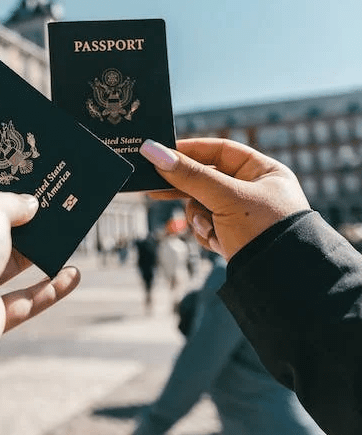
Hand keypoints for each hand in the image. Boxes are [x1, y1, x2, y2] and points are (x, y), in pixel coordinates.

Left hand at [0, 189, 80, 389]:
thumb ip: (12, 203)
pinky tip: (73, 275)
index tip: (28, 181)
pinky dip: (50, 290)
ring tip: (70, 235)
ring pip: (13, 266)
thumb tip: (30, 205)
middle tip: (57, 206)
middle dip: (26, 221)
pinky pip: (25, 302)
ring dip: (42, 253)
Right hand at [140, 138, 309, 258]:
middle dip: (186, 189)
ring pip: (202, 205)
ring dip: (199, 218)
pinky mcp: (234, 236)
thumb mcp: (224, 197)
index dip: (190, 151)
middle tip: (155, 189)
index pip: (220, 150)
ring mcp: (243, 215)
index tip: (162, 154)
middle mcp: (254, 190)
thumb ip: (188, 174)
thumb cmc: (264, 230)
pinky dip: (207, 234)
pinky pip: (207, 226)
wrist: (282, 284)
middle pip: (206, 180)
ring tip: (209, 228)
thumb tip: (152, 151)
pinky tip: (219, 243)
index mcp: (263, 172)